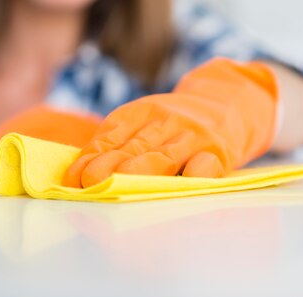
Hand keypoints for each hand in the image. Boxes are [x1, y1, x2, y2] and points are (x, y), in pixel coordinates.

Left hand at [62, 59, 279, 187]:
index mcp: (140, 113)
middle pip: (133, 147)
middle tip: (89, 184)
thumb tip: (79, 176)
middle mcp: (165, 121)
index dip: (91, 158)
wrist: (229, 104)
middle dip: (109, 167)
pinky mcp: (218, 152)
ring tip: (119, 186)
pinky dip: (194, 174)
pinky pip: (205, 165)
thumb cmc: (175, 125)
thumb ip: (118, 143)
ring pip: (164, 158)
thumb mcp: (146, 121)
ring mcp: (193, 137)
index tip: (73, 180)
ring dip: (140, 174)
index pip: (110, 136)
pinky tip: (182, 183)